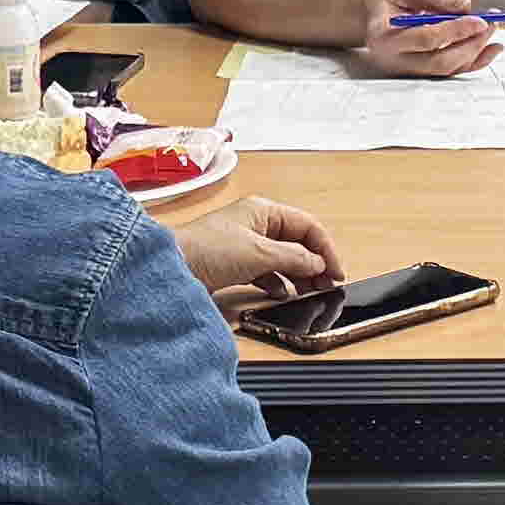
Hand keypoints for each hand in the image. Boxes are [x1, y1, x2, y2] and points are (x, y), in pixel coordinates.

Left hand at [178, 194, 342, 318]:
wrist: (168, 267)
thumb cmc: (205, 250)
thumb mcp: (259, 254)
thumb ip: (294, 259)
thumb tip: (318, 265)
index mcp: (264, 210)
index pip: (308, 226)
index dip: (325, 249)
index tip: (336, 272)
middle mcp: (256, 224)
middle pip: (297, 242)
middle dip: (314, 264)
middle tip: (326, 286)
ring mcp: (244, 245)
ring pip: (283, 258)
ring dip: (298, 275)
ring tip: (308, 292)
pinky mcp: (233, 264)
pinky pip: (265, 272)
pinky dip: (277, 283)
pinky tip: (281, 294)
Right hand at [349, 0, 501, 80]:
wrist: (368, 15)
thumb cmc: (385, 0)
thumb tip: (465, 5)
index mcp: (384, 37)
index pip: (427, 38)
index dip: (457, 30)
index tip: (481, 20)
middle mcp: (394, 60)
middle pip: (440, 61)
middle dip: (471, 45)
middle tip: (491, 26)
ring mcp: (406, 70)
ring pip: (447, 69)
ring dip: (475, 53)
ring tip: (495, 36)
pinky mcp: (419, 72)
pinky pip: (449, 71)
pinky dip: (472, 62)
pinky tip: (490, 50)